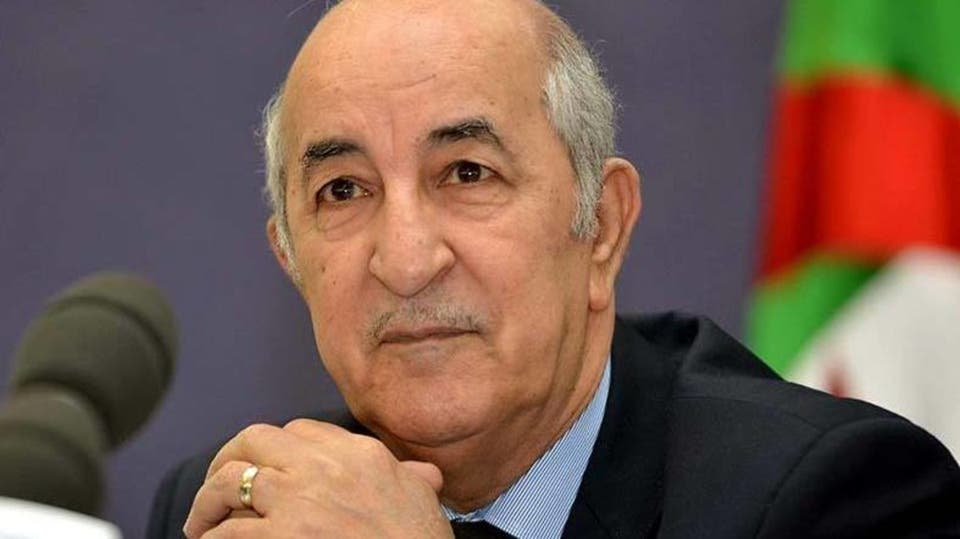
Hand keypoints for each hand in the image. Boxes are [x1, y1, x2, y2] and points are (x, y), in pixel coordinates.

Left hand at [183, 419, 452, 537]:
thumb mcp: (422, 500)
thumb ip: (412, 478)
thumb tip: (424, 473)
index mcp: (360, 454)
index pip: (302, 430)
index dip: (276, 448)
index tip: (268, 468)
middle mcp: (324, 467)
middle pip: (256, 440)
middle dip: (228, 459)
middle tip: (218, 483)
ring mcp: (298, 502)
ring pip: (230, 481)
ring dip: (208, 502)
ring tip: (202, 523)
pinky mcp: (279, 538)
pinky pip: (228, 531)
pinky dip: (214, 538)